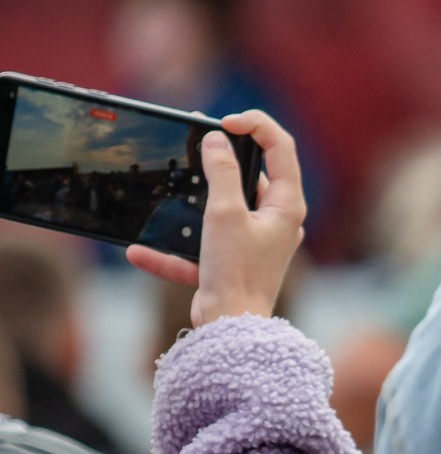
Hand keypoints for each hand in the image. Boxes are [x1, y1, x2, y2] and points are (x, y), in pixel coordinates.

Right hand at [126, 112, 307, 322]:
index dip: (255, 125)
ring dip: (195, 199)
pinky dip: (175, 250)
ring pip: (224, 208)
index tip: (224, 121)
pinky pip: (202, 248)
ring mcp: (256, 243)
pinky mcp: (233, 264)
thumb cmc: (237, 274)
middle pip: (253, 174)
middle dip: (223, 154)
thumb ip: (221, 172)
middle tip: (197, 136)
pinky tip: (140, 252)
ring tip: (172, 178)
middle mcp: (277, 222)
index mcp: (286, 205)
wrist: (231, 332)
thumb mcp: (225, 213)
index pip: (280, 147)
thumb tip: (216, 139)